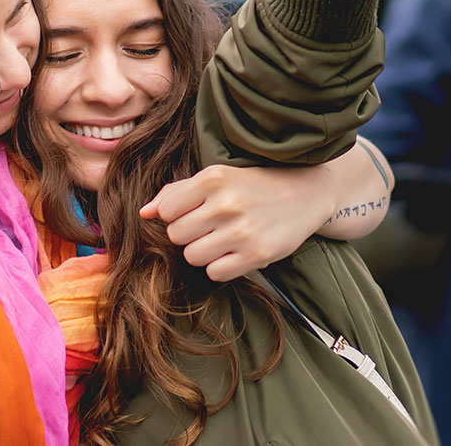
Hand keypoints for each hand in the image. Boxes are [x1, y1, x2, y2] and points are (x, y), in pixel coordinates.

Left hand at [140, 163, 332, 281]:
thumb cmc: (252, 185)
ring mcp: (241, 230)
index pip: (167, 211)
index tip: (194, 212)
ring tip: (224, 239)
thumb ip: (176, 192)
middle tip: (212, 226)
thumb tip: (144, 213)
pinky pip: (215, 273)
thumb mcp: (217, 177)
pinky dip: (222, 266)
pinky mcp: (257, 254)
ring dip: (204, 252)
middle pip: (177, 236)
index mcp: (212, 179)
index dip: (176, 216)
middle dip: (189, 235)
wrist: (305, 192)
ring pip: (193, 256)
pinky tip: (235, 251)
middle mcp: (225, 204)